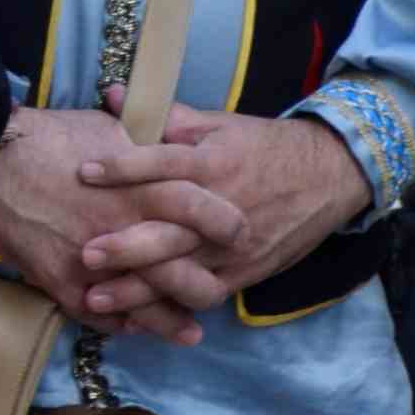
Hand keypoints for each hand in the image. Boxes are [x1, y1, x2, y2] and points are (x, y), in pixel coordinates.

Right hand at [0, 103, 232, 341]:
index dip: (225, 223)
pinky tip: (135, 326)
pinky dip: (120, 322)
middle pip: (181, 271)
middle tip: (220, 291)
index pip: (200, 209)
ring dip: (170, 322)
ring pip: (144, 304)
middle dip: (207, 286)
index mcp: (140, 186)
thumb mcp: (109, 129)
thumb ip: (148, 148)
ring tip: (190, 331)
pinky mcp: (61, 281)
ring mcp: (92, 261)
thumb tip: (174, 150)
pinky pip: (99, 314)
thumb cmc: (51, 138)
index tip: (240, 232)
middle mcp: (122, 229)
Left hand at [65, 99, 372, 328]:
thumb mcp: (219, 125)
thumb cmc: (265, 146)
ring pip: (183, 274)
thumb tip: (115, 95)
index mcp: (215, 163)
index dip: (124, 167)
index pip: (165, 164)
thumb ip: (165, 116)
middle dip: (127, 246)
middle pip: (173, 231)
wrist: (330, 175)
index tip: (84, 172)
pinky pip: (203, 295)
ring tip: (95, 298)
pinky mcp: (245, 272)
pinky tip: (134, 318)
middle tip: (85, 253)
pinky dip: (168, 308)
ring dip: (138, 290)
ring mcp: (235, 247)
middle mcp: (223, 208)